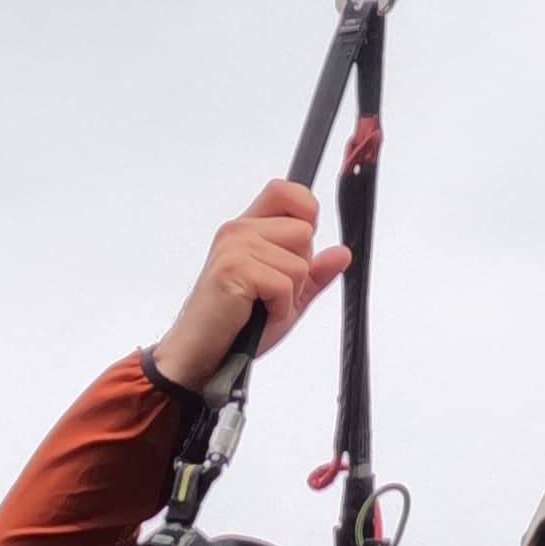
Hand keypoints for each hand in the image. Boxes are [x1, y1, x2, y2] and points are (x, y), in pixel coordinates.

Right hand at [154, 181, 350, 390]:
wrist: (201, 355)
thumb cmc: (235, 327)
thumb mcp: (286, 298)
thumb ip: (314, 274)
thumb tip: (342, 253)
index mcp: (249, 228)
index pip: (285, 190)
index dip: (305, 212)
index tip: (298, 249)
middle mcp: (240, 230)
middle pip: (303, 231)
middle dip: (299, 272)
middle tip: (270, 295)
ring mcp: (235, 246)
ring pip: (298, 262)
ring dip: (288, 296)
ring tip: (261, 307)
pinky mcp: (234, 268)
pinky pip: (284, 284)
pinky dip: (278, 309)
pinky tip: (257, 315)